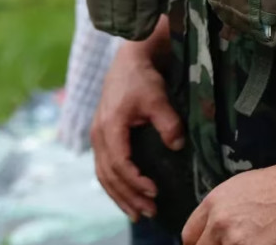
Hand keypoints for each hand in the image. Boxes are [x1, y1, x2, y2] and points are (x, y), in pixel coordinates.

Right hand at [91, 45, 183, 221]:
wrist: (129, 61)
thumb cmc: (143, 78)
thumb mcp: (158, 97)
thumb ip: (168, 122)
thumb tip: (177, 146)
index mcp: (109, 127)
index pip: (119, 163)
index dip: (136, 181)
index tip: (155, 191)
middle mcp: (99, 135)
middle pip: (109, 176)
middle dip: (128, 197)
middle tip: (149, 212)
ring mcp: (98, 137)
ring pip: (104, 175)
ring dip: (120, 196)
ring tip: (137, 213)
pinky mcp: (103, 137)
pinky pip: (104, 168)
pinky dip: (115, 185)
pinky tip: (127, 196)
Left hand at [181, 162, 275, 244]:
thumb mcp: (243, 187)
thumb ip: (223, 210)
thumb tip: (216, 230)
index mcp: (214, 203)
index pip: (189, 236)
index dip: (201, 244)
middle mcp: (219, 224)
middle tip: (238, 243)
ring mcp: (236, 242)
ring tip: (258, 241)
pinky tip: (268, 244)